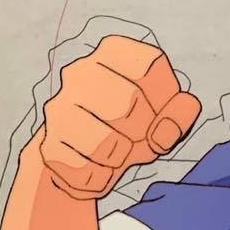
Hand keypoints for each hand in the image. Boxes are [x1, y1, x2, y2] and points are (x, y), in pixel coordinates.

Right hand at [37, 35, 200, 199]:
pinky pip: (85, 170)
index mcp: (114, 52)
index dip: (162, 97)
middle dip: (142, 131)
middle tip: (136, 137)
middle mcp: (81, 71)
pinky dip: (101, 178)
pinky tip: (97, 167)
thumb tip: (164, 132)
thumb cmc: (135, 125)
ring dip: (121, 157)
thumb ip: (181, 113)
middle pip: (127, 104)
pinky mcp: (47, 143)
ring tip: (117, 152)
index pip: (148, 65)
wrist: (88, 157)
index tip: (156, 111)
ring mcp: (59, 107)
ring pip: (105, 143)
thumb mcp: (168, 113)